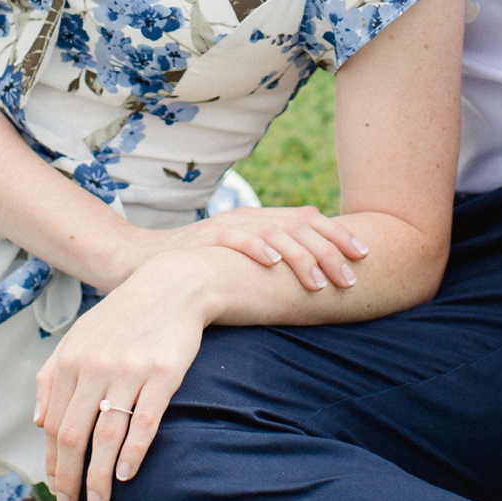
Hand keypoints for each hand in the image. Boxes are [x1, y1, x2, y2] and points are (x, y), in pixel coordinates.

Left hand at [35, 249, 218, 500]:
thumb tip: (38, 423)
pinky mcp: (163, 373)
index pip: (54, 425)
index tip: (57, 489)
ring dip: (99, 476)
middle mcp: (94, 366)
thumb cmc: (122, 318)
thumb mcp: (79, 339)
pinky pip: (144, 421)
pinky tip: (126, 474)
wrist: (172, 286)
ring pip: (107, 435)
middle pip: (74, 436)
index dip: (53, 462)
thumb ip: (52, 376)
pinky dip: (133, 453)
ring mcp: (129, 369)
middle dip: (70, 478)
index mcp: (70, 361)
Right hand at [150, 205, 368, 292]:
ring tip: (320, 282)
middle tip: (351, 278)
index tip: (365, 255)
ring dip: (301, 257)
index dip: (339, 235)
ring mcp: (225, 227)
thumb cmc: (194, 268)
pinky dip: (256, 248)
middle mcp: (247, 218)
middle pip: (299, 225)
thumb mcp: (238, 263)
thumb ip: (268, 263)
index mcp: (259, 220)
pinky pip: (234, 240)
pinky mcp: (203, 240)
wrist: (136, 260)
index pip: (308, 219)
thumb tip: (312, 280)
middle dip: (330, 250)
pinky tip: (274, 263)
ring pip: (273, 232)